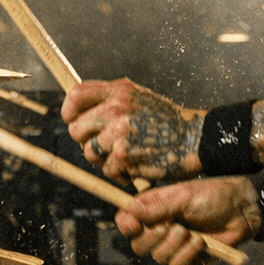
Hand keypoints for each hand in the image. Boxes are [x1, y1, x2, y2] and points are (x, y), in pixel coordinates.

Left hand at [61, 78, 205, 183]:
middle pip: (76, 129)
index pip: (77, 94)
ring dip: (103, 160)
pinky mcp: (125, 155)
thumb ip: (110, 99)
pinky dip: (119, 173)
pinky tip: (134, 166)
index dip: (69, 110)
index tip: (72, 120)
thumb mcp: (138, 98)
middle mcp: (117, 108)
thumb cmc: (166, 122)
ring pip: (89, 153)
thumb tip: (78, 110)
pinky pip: (107, 170)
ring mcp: (120, 132)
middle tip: (104, 146)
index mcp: (119, 91)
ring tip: (123, 156)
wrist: (194, 140)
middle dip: (86, 141)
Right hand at [116, 177, 258, 264]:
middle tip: (172, 225)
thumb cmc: (213, 196)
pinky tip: (200, 242)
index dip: (127, 226)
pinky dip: (187, 255)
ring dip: (175, 245)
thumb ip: (158, 206)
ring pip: (158, 257)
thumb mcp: (184, 196)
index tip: (136, 226)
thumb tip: (131, 210)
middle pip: (139, 245)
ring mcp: (173, 245)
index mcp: (152, 209)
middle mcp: (158, 228)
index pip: (126, 221)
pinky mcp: (188, 258)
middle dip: (154, 238)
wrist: (241, 210)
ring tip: (191, 232)